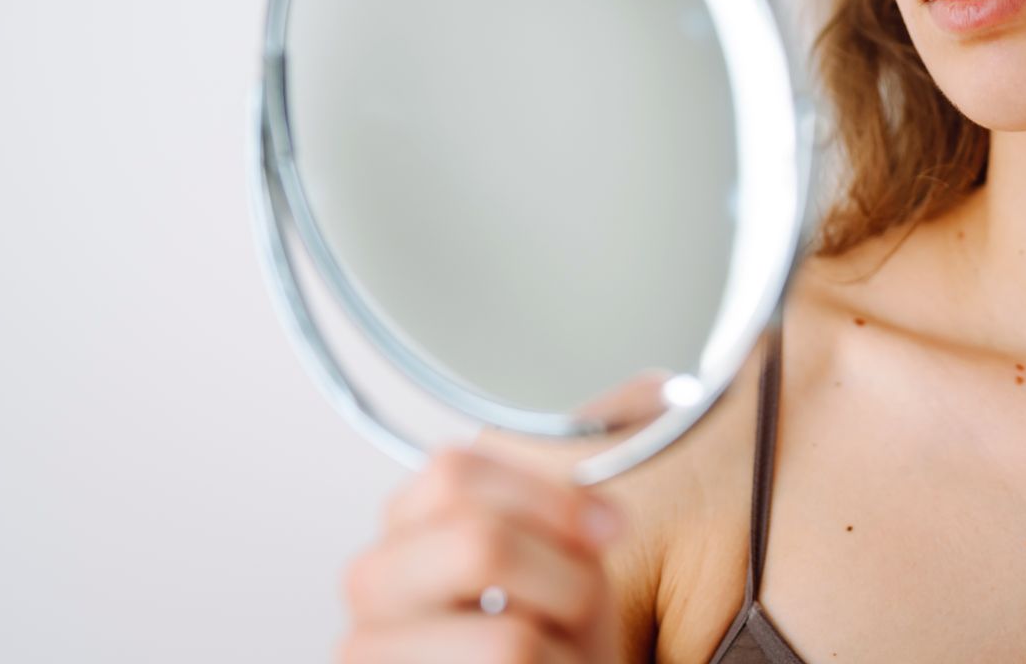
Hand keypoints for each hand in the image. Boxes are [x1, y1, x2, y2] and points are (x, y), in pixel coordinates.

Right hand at [339, 444, 625, 662]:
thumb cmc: (559, 645)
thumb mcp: (573, 559)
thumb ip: (577, 493)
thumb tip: (655, 389)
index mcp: (408, 524)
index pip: (455, 471)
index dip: (550, 498)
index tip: (610, 527)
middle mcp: (372, 581)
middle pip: (477, 544)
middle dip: (563, 582)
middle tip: (579, 612)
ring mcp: (370, 649)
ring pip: (508, 639)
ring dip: (564, 650)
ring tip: (557, 655)